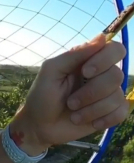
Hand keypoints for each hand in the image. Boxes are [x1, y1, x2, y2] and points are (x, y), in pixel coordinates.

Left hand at [11, 33, 128, 153]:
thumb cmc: (42, 96)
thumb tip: (102, 36)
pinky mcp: (111, 113)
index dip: (104, 60)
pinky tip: (90, 122)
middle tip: (70, 102)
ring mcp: (108, 94)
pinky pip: (121, 112)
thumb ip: (74, 54)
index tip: (85, 72)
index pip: (115, 50)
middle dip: (90, 92)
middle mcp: (101, 75)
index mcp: (88, 61)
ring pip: (117, 96)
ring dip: (91, 109)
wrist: (40, 126)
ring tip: (74, 113)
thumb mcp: (51, 71)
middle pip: (116, 75)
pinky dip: (104, 119)